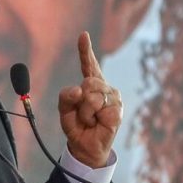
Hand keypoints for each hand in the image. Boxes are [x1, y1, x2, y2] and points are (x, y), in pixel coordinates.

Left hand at [58, 32, 122, 167]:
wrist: (85, 147)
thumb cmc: (77, 126)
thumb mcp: (64, 110)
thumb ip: (66, 96)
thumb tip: (80, 89)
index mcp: (91, 84)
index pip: (89, 64)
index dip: (85, 50)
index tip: (83, 35)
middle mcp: (105, 88)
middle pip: (88, 81)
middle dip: (80, 100)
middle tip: (82, 114)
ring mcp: (114, 98)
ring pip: (92, 95)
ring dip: (85, 111)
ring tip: (90, 120)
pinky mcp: (118, 111)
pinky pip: (99, 107)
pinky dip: (92, 117)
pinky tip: (98, 123)